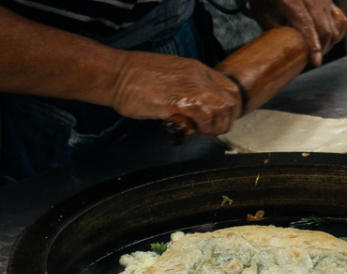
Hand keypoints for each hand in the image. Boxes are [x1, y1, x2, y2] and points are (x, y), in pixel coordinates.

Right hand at [109, 50, 242, 136]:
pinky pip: (206, 115)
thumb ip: (184, 89)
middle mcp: (197, 76)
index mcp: (195, 69)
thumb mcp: (168, 77)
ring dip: (216, 125)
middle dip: (225, 119)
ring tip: (202, 132)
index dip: (227, 107)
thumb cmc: (133, 78)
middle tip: (211, 129)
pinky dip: (205, 127)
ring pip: (223, 109)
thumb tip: (191, 108)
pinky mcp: (179, 100)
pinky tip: (194, 131)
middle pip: (231, 100)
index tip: (216, 119)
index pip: (228, 87)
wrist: (116, 75)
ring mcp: (190, 86)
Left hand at [250, 0, 346, 66]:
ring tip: (317, 51)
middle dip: (321, 49)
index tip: (316, 62)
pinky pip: (340, 20)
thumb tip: (289, 51)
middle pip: (324, 29)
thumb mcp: (265, 15)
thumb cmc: (268, 0)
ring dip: (328, 44)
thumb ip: (278, 32)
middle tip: (312, 60)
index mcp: (293, 1)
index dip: (313, 46)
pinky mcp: (329, 1)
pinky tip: (327, 40)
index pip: (307, 25)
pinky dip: (336, 33)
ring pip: (335, 27)